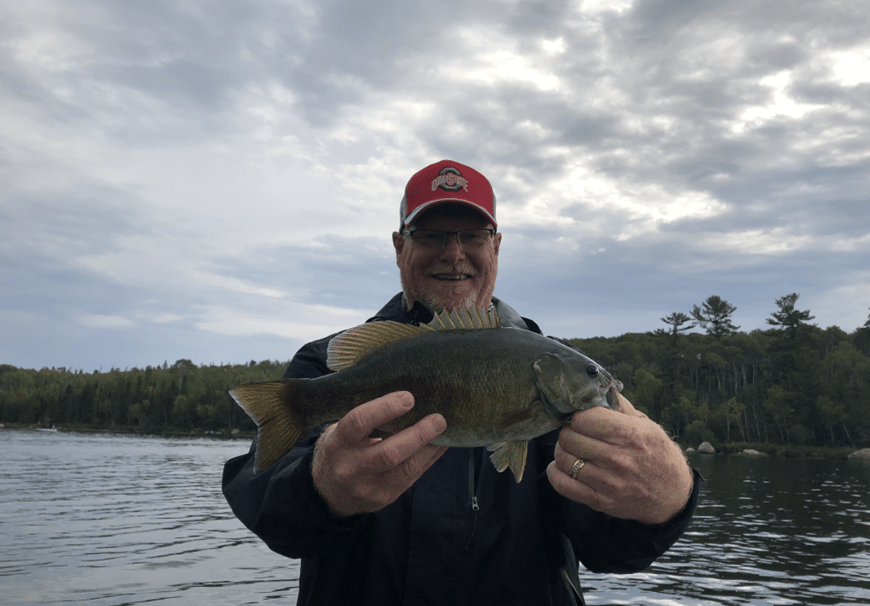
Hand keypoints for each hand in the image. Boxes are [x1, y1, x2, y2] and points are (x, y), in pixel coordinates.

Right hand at [312, 391, 447, 517]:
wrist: (329, 491)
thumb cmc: (342, 449)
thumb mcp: (343, 431)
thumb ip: (368, 418)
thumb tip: (408, 396)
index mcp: (338, 442)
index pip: (359, 422)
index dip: (385, 408)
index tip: (409, 398)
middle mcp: (350, 467)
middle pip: (388, 453)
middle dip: (418, 434)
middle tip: (438, 419)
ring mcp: (367, 487)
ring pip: (405, 469)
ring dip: (429, 447)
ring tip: (444, 430)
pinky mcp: (383, 498)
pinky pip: (412, 478)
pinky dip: (429, 458)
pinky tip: (439, 445)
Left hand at [546, 394, 692, 524]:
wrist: (673, 495)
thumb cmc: (658, 454)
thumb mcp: (646, 425)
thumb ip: (620, 406)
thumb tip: (599, 385)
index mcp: (630, 435)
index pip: (584, 418)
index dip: (578, 415)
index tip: (581, 417)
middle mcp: (618, 459)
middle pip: (569, 438)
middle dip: (568, 432)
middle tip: (575, 433)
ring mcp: (608, 483)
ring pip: (563, 460)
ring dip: (562, 451)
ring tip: (572, 449)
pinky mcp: (600, 501)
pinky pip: (563, 485)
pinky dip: (556, 473)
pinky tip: (564, 467)